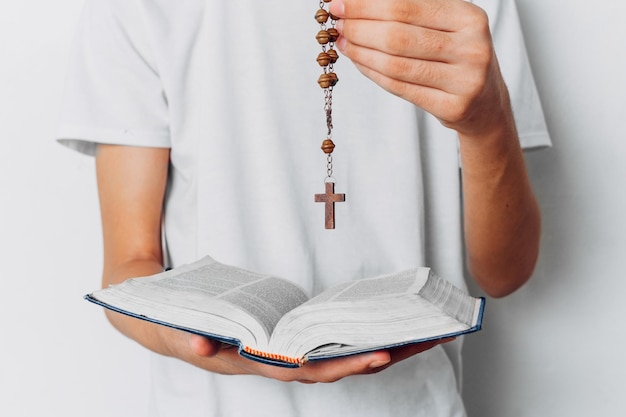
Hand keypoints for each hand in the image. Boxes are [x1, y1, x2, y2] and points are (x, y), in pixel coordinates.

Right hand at [186, 333, 453, 382]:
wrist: (189, 338)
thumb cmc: (192, 338)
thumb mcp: (186, 338)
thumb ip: (192, 344)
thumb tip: (199, 347)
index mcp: (268, 365)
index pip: (312, 371)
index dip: (345, 365)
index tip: (380, 356)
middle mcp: (289, 364)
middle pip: (343, 366)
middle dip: (383, 355)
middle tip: (424, 339)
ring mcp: (297, 355)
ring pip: (345, 357)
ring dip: (382, 347)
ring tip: (418, 331)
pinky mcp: (299, 343)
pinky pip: (337, 344)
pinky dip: (362, 338)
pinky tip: (383, 326)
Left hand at [329, 0, 509, 136]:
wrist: (485, 104)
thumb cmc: (457, 57)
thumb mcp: (448, 25)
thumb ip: (412, 11)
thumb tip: (360, 3)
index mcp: (470, 17)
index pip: (406, 6)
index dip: (367, 5)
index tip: (340, 3)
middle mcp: (472, 48)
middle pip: (398, 36)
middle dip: (359, 27)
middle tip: (336, 23)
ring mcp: (465, 81)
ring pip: (395, 65)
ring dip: (361, 52)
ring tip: (343, 43)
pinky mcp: (452, 107)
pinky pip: (400, 88)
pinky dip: (373, 73)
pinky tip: (358, 62)